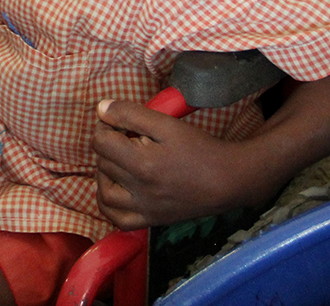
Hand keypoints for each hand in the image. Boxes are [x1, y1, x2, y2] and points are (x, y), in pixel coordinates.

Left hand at [91, 99, 268, 228]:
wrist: (228, 180)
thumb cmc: (200, 149)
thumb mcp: (166, 124)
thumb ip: (130, 114)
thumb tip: (101, 109)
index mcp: (142, 163)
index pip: (101, 143)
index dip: (104, 126)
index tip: (118, 122)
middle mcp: (139, 190)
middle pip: (103, 164)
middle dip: (108, 146)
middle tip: (125, 137)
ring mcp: (144, 209)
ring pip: (104, 194)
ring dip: (104, 174)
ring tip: (119, 161)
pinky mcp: (152, 220)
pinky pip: (119, 220)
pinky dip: (110, 206)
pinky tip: (117, 189)